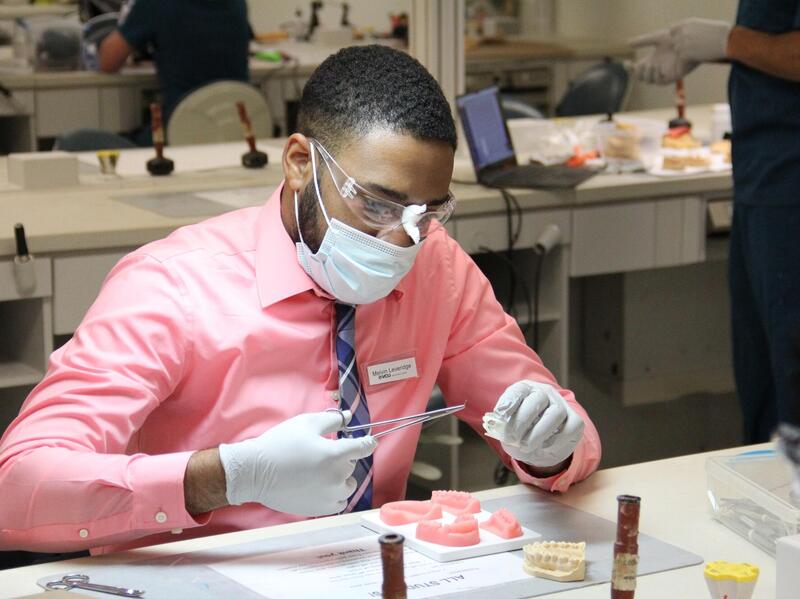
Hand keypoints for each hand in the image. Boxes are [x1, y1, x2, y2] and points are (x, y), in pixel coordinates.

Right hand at [218, 410, 376, 515]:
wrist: (255, 472)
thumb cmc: (280, 444)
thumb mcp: (306, 424)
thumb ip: (332, 420)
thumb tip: (348, 417)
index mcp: (335, 455)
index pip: (363, 448)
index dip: (368, 443)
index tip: (370, 441)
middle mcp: (337, 477)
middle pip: (351, 465)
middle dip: (343, 457)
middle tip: (323, 453)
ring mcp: (330, 496)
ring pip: (348, 485)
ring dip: (341, 477)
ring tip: (322, 471)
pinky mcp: (322, 509)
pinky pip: (340, 502)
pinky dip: (335, 494)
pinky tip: (321, 486)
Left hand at [486, 380, 583, 468]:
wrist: (541, 444)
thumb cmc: (521, 432)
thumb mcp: (507, 429)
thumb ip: (503, 427)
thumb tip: (498, 427)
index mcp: (525, 389)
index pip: (518, 390)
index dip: (509, 402)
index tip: (500, 415)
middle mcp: (545, 392)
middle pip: (537, 399)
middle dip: (522, 421)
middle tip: (512, 438)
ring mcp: (561, 405)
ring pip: (555, 413)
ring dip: (538, 433)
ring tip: (525, 446)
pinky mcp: (575, 421)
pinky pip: (568, 429)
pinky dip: (555, 441)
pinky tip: (543, 447)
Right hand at [629, 29, 697, 83]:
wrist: (690, 42)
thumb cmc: (676, 39)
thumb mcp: (657, 38)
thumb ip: (643, 41)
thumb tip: (628, 43)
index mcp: (650, 60)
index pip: (636, 69)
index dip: (629, 68)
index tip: (626, 62)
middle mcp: (655, 69)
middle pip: (640, 77)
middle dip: (636, 72)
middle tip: (638, 65)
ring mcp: (663, 74)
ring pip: (648, 81)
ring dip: (646, 73)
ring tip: (650, 64)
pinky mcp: (671, 77)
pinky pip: (659, 82)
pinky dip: (656, 76)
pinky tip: (657, 66)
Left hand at [670, 17, 731, 62]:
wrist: (727, 40)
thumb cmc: (720, 34)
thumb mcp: (703, 28)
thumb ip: (691, 32)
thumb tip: (684, 40)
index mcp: (687, 23)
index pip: (672, 30)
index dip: (678, 37)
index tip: (685, 41)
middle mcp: (682, 32)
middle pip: (674, 42)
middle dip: (681, 47)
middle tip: (694, 50)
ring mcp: (682, 42)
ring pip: (678, 51)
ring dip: (685, 54)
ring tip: (699, 53)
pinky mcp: (684, 53)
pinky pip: (681, 60)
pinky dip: (688, 61)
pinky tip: (699, 58)